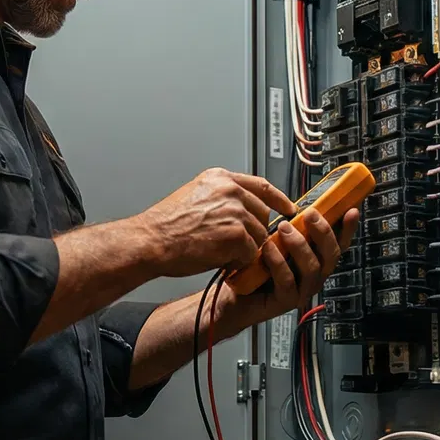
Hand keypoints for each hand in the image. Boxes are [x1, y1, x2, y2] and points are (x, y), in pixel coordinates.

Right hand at [135, 168, 297, 277]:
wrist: (150, 241)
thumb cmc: (166, 226)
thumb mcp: (194, 196)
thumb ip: (220, 197)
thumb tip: (243, 208)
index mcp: (219, 178)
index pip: (260, 185)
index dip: (278, 199)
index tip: (289, 208)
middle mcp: (229, 190)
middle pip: (262, 214)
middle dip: (254, 232)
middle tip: (237, 245)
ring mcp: (234, 211)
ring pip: (258, 236)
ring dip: (244, 249)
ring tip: (221, 252)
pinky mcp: (236, 234)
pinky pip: (251, 253)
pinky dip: (239, 261)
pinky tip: (221, 259)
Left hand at [214, 207, 359, 333]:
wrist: (232, 297)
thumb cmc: (254, 268)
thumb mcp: (274, 241)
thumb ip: (290, 228)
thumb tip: (297, 205)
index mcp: (315, 260)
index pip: (339, 244)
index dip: (348, 229)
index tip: (351, 210)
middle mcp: (313, 276)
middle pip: (332, 255)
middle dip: (323, 232)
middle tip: (310, 215)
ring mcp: (302, 290)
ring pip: (312, 267)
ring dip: (299, 245)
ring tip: (283, 227)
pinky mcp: (285, 301)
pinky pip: (288, 280)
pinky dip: (279, 262)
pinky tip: (269, 248)